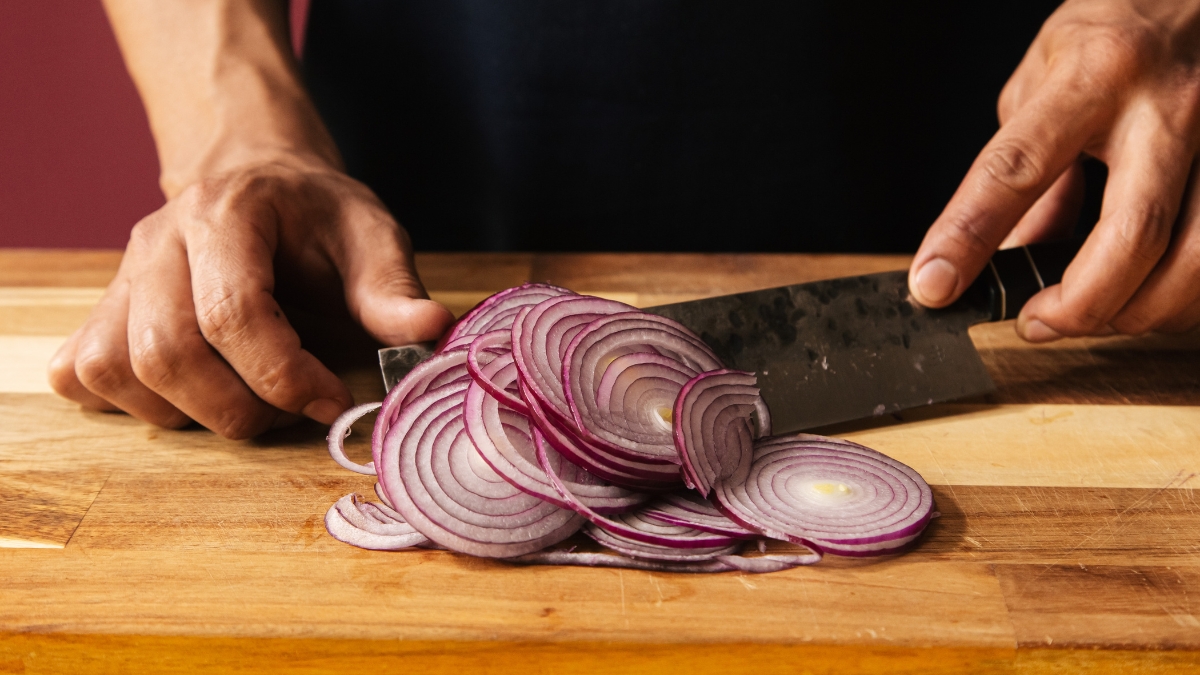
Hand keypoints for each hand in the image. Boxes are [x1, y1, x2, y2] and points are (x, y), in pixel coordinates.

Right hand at [48, 156, 452, 437]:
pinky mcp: (102, 309)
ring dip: (191, 413)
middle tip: (294, 409)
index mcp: (226, 213)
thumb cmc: (315, 213)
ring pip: (119, 372)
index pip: (232, 313)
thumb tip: (432, 331)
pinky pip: (84, 376)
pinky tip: (192, 393)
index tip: (334, 402)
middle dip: (240, 406)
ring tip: (251, 399)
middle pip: (166, 353)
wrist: (257, 179)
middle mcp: (157, 241)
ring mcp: (120, 276)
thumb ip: (393, 287)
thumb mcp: (369, 233)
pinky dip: (133, 404)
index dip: (285, 376)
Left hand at [909, 0, 1199, 339]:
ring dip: (1137, 312)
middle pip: (1131, 236)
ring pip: (1194, 261)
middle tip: (1036, 322)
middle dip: (1079, 304)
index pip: (1017, 169)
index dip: (969, 236)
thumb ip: (1024, 166)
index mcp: (1095, 74)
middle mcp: (1168, 104)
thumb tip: (1007, 253)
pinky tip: (1148, 294)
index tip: (934, 285)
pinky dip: (1181, 296)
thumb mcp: (1046, 77)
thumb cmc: (1120, 29)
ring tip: (1091, 314)